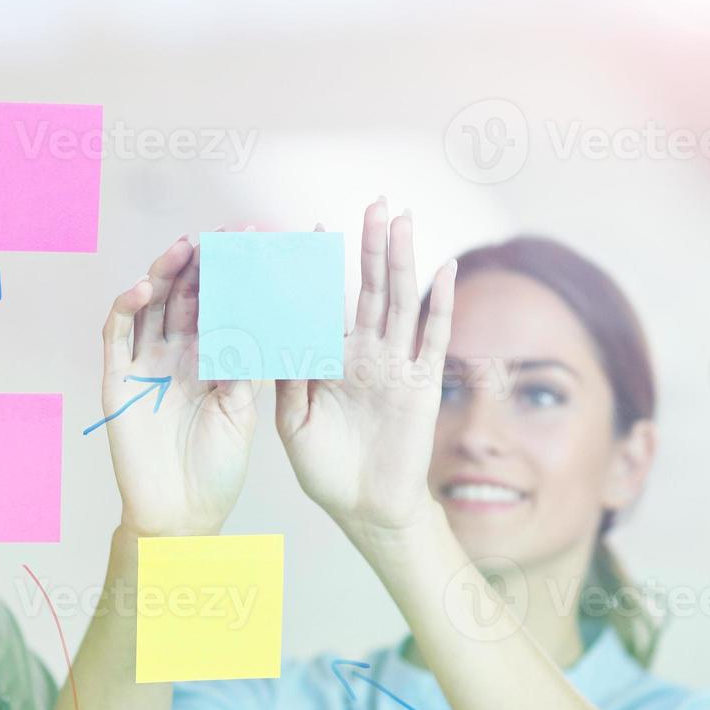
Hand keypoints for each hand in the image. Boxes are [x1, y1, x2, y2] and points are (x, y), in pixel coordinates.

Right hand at [101, 234, 256, 537]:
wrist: (182, 514)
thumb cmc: (217, 468)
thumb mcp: (245, 410)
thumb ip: (250, 363)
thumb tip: (270, 311)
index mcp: (212, 359)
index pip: (222, 304)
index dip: (236, 275)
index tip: (259, 245)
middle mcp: (178, 355)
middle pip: (185, 296)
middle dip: (202, 263)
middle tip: (222, 236)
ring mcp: (145, 365)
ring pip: (151, 306)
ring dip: (164, 274)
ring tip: (183, 249)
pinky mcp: (117, 381)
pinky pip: (117, 337)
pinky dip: (125, 309)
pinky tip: (141, 289)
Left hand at [274, 199, 455, 540]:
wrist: (364, 507)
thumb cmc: (325, 466)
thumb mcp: (292, 418)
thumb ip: (283, 375)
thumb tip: (265, 330)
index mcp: (329, 358)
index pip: (324, 302)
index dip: (319, 267)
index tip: (309, 227)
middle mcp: (365, 353)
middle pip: (367, 289)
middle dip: (370, 246)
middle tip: (374, 202)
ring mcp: (396, 365)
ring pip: (399, 302)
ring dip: (402, 261)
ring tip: (403, 220)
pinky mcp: (422, 385)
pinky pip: (433, 338)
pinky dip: (440, 303)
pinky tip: (444, 269)